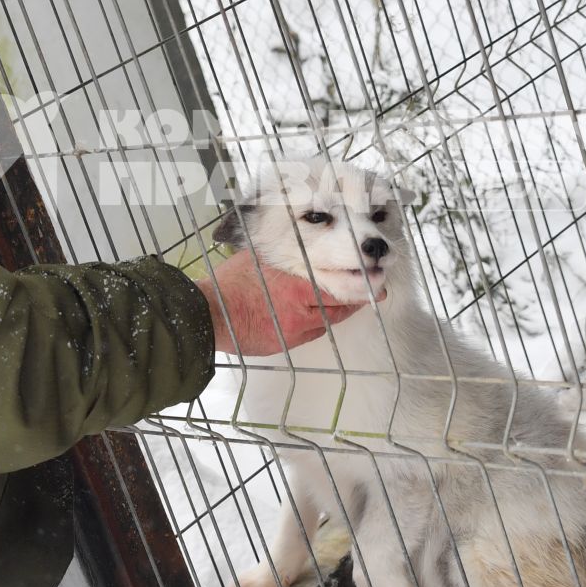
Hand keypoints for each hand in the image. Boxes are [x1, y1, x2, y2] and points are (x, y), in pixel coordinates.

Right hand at [196, 250, 372, 355]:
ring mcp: (293, 327)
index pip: (337, 282)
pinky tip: (316, 316)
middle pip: (339, 304)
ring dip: (339, 313)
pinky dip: (316, 324)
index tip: (376, 277)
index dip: (360, 282)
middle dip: (358, 298)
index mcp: (294, 280)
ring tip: (350, 303)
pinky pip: (310, 334)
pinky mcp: (285, 343)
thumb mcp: (260, 258)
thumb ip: (285, 255)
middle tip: (376, 292)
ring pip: (328, 321)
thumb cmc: (230, 282)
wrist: (209, 314)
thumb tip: (302, 243)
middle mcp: (298, 305)